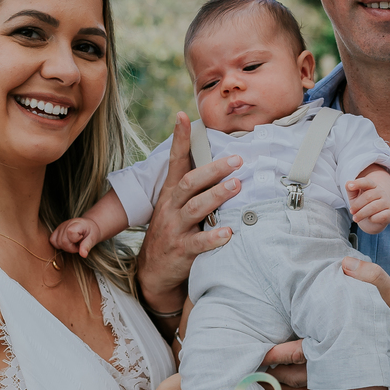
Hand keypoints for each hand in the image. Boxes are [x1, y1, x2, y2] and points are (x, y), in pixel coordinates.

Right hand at [51, 216, 100, 257]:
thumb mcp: (93, 238)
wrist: (89, 226)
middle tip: (79, 245)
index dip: (76, 240)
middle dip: (71, 248)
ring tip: (74, 243)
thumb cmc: (91, 232)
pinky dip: (59, 245)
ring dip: (66, 247)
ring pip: (56, 242)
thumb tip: (83, 255)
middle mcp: (66, 223)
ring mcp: (60, 227)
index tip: (82, 239)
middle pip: (62, 241)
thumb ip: (87, 246)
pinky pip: (52, 241)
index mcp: (77, 223)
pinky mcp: (56, 231)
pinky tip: (68, 243)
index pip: (70, 232)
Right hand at [136, 112, 243, 313]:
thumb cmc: (172, 233)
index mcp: (170, 194)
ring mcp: (174, 229)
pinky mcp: (181, 251)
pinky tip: (229, 232)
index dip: (179, 139)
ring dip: (216, 196)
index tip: (184, 117)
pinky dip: (214, 237)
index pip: (175, 162)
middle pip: (189, 183)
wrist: (153, 272)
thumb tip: (221, 163)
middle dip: (212, 170)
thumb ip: (194, 189)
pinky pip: (199, 244)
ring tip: (236, 186)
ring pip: (195, 208)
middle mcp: (170, 208)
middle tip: (236, 160)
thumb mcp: (175, 207)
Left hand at [262, 258, 389, 389]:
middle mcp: (342, 366)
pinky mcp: (351, 376)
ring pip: (308, 383)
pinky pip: (321, 382)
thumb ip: (372, 278)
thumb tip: (346, 264)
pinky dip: (305, 382)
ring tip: (269, 372)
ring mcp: (346, 375)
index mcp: (344, 348)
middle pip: (299, 376)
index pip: (303, 357)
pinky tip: (294, 376)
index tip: (264, 352)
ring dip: (288, 380)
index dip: (280, 355)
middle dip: (277, 374)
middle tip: (257, 365)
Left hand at [345, 175, 389, 231]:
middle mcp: (381, 192)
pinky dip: (373, 219)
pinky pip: (381, 216)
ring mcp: (387, 202)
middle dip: (357, 205)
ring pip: (373, 207)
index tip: (350, 186)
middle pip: (368, 196)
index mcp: (372, 186)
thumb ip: (351, 190)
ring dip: (362, 214)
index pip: (366, 182)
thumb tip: (348, 184)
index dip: (358, 183)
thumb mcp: (354, 197)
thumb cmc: (362, 206)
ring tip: (355, 218)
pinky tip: (370, 219)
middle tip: (351, 211)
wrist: (372, 220)